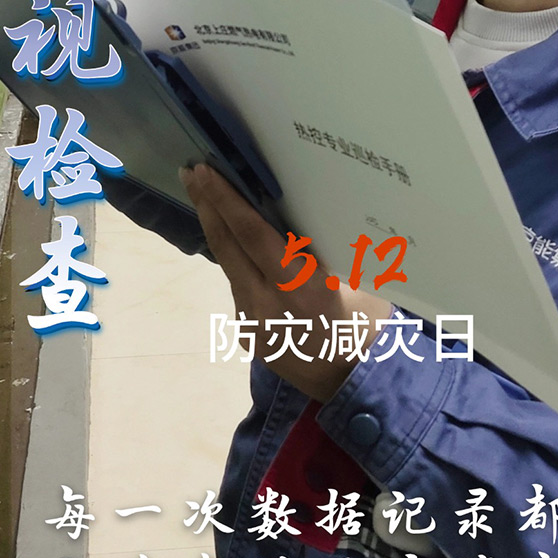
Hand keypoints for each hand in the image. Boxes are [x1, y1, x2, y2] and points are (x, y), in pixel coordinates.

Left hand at [181, 162, 390, 402]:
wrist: (353, 385)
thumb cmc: (366, 323)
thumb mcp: (355, 278)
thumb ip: (320, 249)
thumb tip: (293, 205)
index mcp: (300, 288)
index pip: (253, 235)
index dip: (226, 200)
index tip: (205, 171)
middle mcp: (267, 305)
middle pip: (227, 246)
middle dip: (206, 205)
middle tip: (190, 171)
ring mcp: (251, 322)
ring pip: (229, 265)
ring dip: (217, 229)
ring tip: (206, 194)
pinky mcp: (246, 333)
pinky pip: (239, 285)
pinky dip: (235, 258)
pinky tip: (236, 239)